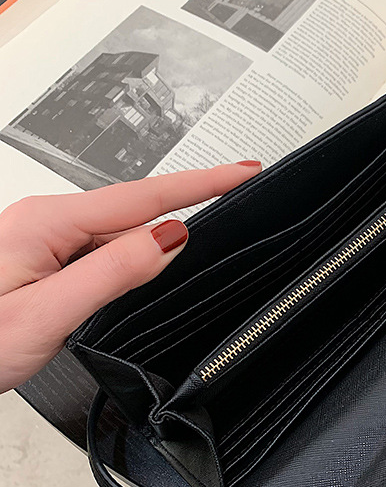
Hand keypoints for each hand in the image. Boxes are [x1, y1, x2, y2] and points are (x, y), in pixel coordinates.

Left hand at [0, 162, 260, 392]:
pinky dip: (136, 249)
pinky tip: (147, 260)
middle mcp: (46, 223)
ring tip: (203, 225)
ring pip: (120, 229)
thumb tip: (169, 238)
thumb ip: (113, 272)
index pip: (144, 197)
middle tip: (238, 189)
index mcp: (49, 224)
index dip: (202, 183)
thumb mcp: (46, 314)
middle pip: (136, 207)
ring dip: (162, 228)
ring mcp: (43, 239)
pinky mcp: (43, 258)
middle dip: (190, 198)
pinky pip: (103, 244)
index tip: (243, 172)